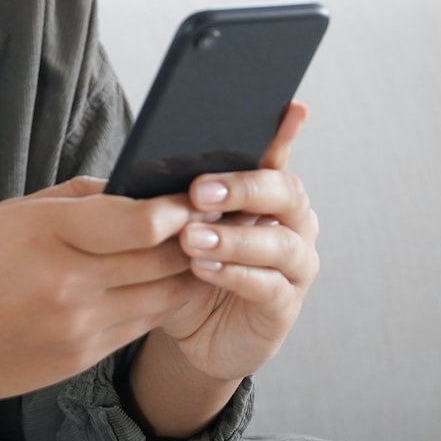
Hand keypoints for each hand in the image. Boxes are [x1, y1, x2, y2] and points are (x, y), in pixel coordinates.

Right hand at [0, 176, 202, 407]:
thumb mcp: (11, 213)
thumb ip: (77, 199)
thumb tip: (133, 185)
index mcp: (47, 235)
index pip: (140, 221)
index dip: (180, 208)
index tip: (197, 194)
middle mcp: (67, 284)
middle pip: (163, 259)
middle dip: (197, 238)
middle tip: (218, 219)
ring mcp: (78, 328)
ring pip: (164, 297)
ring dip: (189, 273)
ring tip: (205, 250)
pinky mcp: (81, 360)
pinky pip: (141, 327)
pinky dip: (160, 303)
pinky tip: (168, 284)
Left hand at [156, 100, 318, 382]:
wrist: (194, 334)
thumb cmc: (186, 269)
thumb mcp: (176, 228)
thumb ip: (174, 197)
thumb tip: (146, 164)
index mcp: (267, 194)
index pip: (277, 155)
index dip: (285, 132)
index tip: (290, 107)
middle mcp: (292, 223)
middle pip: (285, 192)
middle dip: (244, 187)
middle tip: (199, 190)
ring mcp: (294, 265)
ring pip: (281, 243)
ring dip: (235, 238)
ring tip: (192, 239)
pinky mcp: (285, 306)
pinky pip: (269, 286)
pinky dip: (236, 275)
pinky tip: (204, 269)